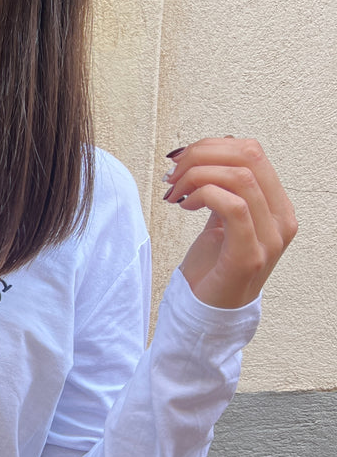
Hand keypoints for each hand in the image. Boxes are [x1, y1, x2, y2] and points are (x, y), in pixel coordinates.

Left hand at [163, 137, 296, 307]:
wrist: (208, 311)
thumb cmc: (214, 265)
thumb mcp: (221, 217)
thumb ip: (226, 187)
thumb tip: (217, 147)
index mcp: (277, 206)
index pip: (253, 152)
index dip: (212, 145)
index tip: (181, 157)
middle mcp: (281, 219)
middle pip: (248, 157)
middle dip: (202, 155)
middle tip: (174, 172)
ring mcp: (270, 238)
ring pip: (240, 177)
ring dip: (196, 175)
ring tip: (175, 190)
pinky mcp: (250, 255)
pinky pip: (233, 206)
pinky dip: (203, 195)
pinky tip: (184, 205)